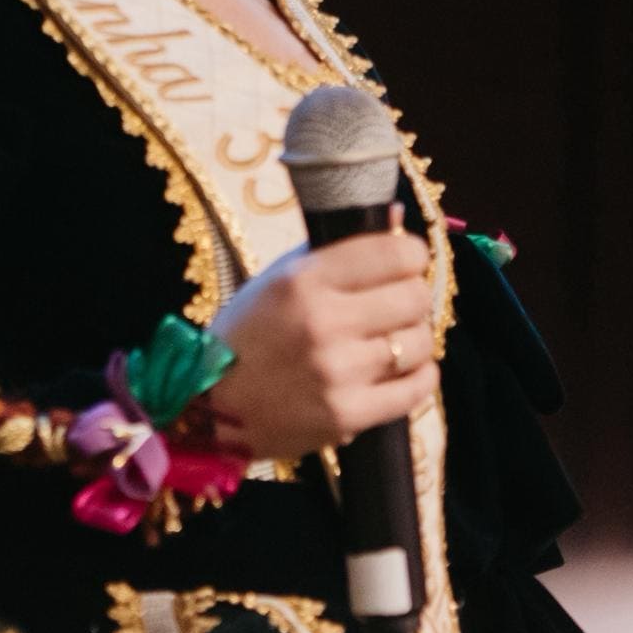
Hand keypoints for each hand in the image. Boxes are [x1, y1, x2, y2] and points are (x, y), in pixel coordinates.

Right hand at [201, 231, 438, 463]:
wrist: (212, 405)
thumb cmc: (250, 333)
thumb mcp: (280, 277)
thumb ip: (339, 249)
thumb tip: (398, 216)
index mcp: (303, 280)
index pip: (396, 253)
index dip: (410, 255)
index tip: (405, 263)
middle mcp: (323, 323)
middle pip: (415, 297)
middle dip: (411, 297)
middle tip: (394, 306)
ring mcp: (337, 373)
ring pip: (420, 342)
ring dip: (412, 339)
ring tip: (390, 341)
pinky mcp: (347, 416)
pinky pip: (417, 388)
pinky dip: (418, 377)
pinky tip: (399, 371)